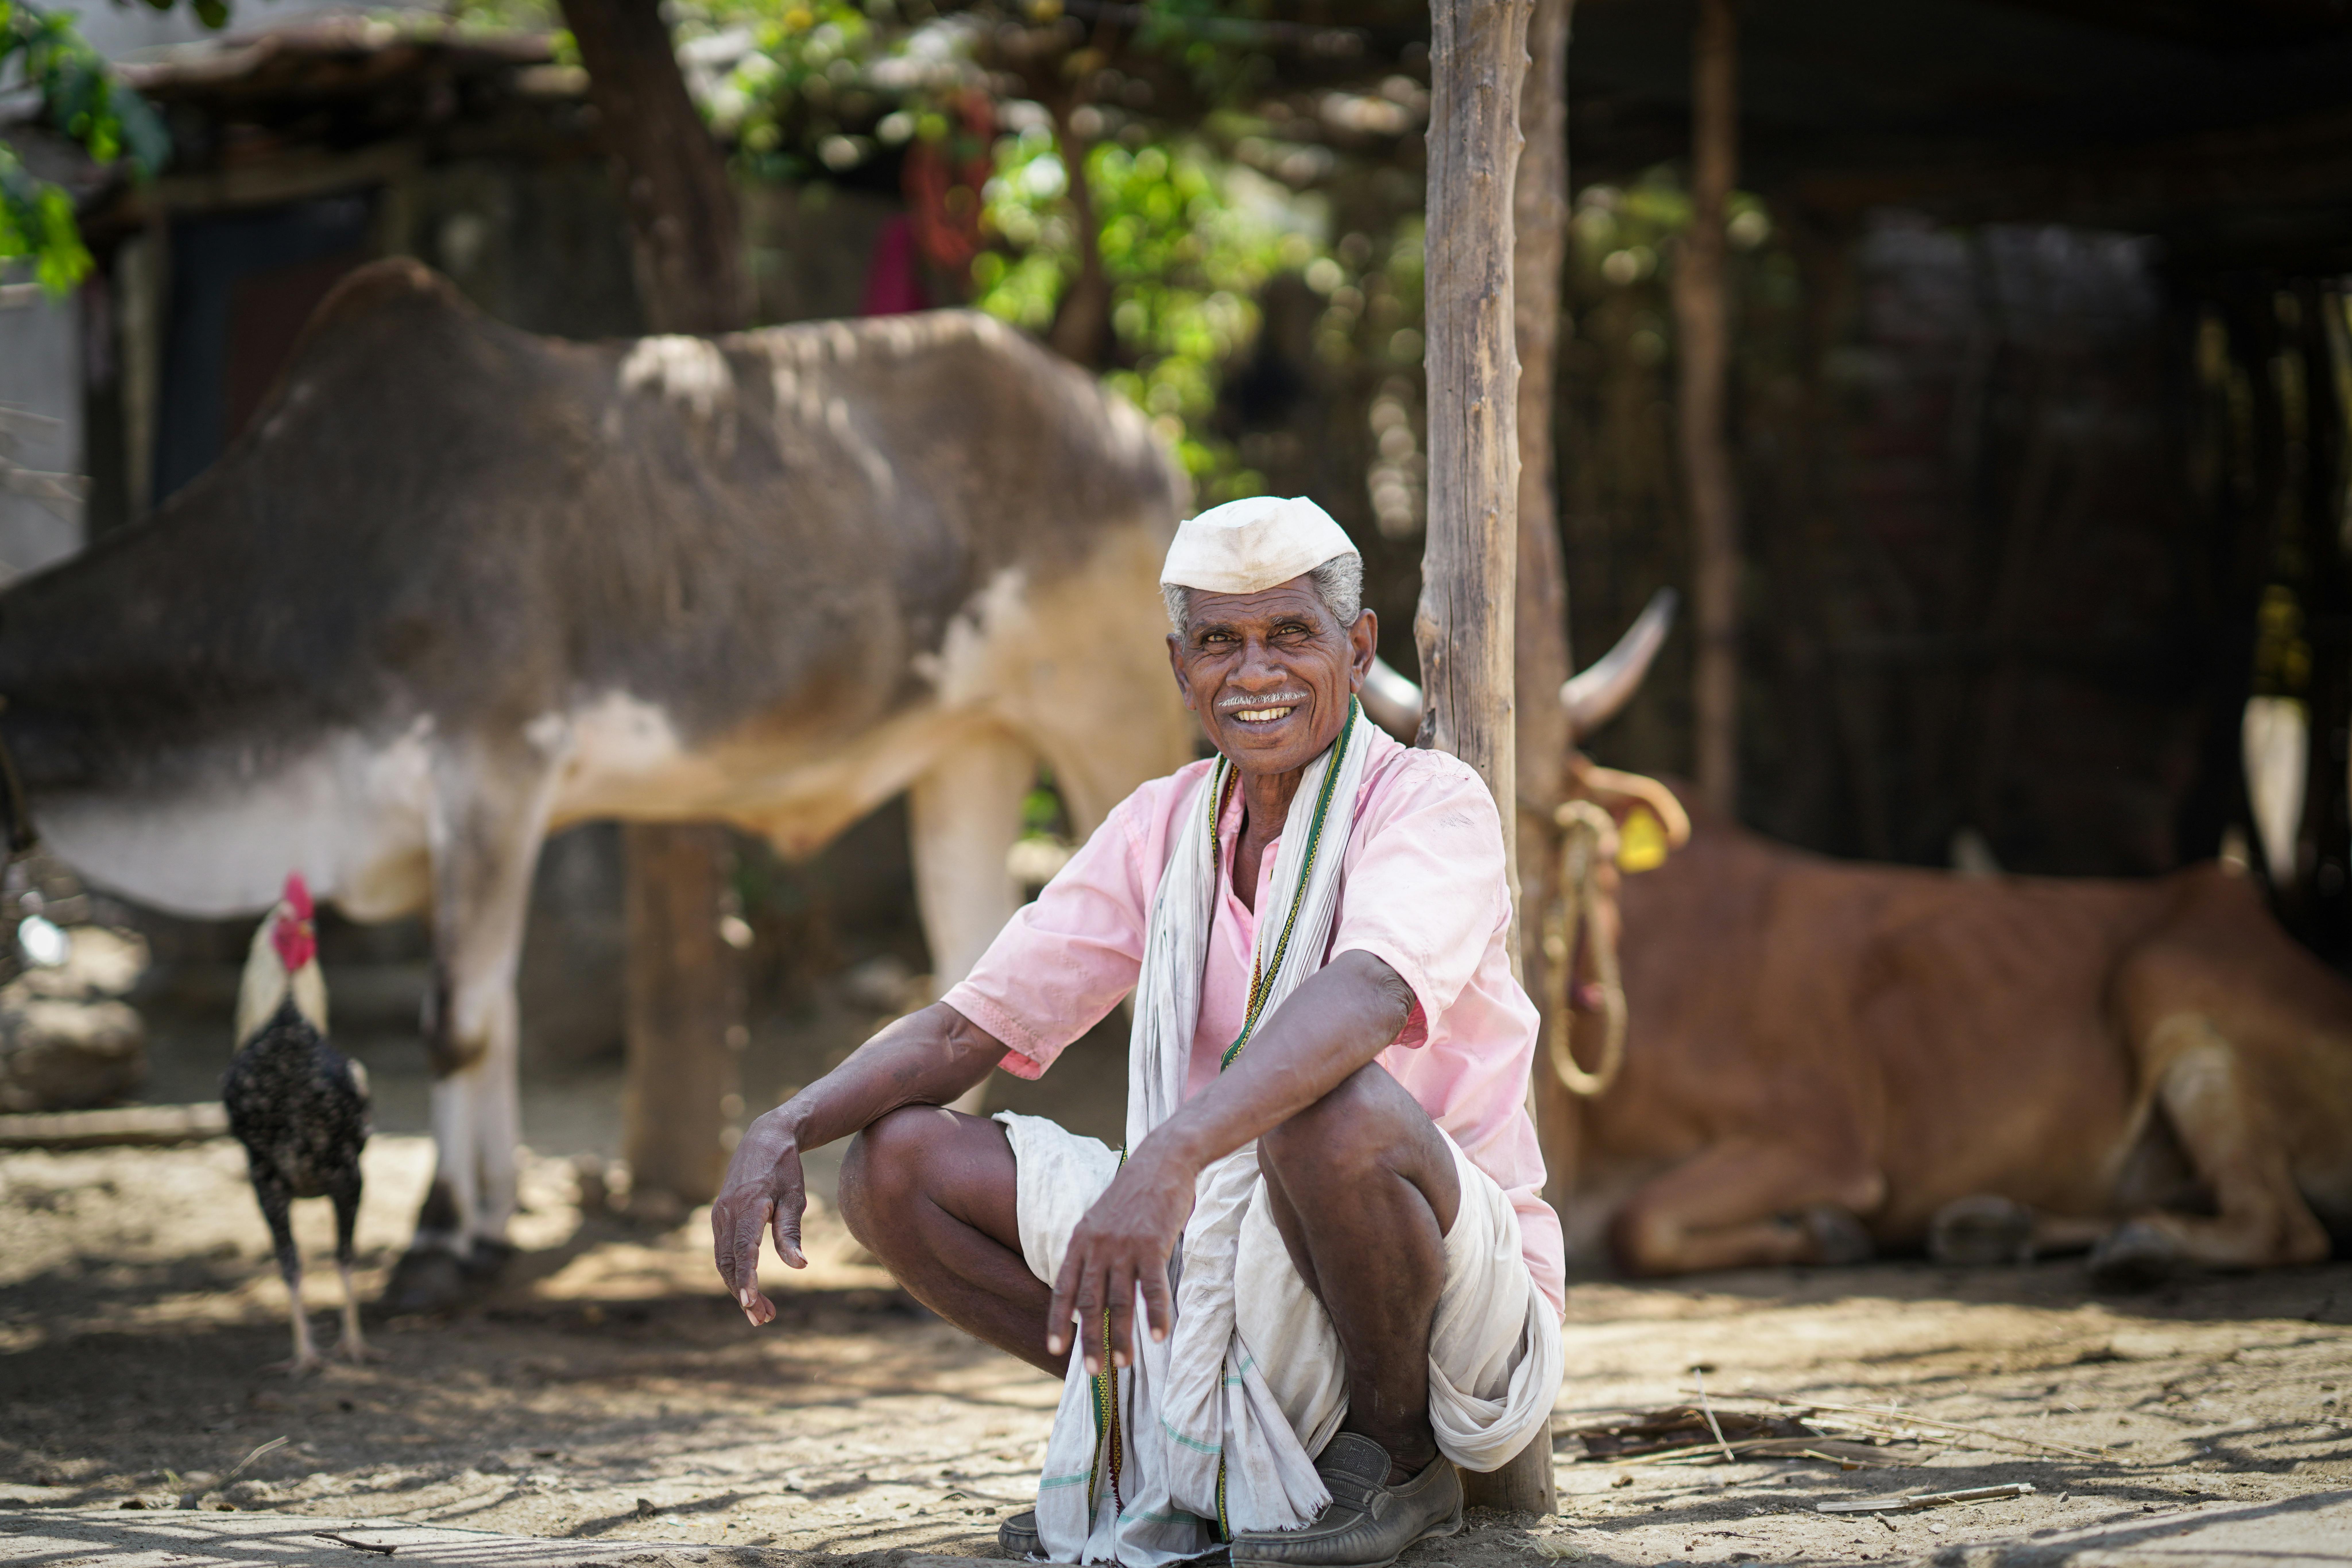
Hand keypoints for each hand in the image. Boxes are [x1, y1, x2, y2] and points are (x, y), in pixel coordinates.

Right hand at [711, 1110, 808, 1326]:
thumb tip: (799, 1266)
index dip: (746, 1278)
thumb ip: (791, 1233)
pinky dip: (733, 1272)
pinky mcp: (719, 1216)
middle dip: (744, 1293)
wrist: (764, 1139)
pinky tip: (748, 1287)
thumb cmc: (785, 1169)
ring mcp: (719, 1214)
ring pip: (723, 1260)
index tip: (750, 1303)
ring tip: (760, 1311)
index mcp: (748, 1206)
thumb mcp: (795, 1198)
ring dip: (738, 1287)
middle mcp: (727, 1211)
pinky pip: (723, 1250)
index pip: (743, 1250)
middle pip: (730, 1262)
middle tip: (763, 1319)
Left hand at [1046, 1150, 1190, 1372]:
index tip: (1055, 1348)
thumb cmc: (1133, 1193)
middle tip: (1092, 1371)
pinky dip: (1157, 1314)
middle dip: (1089, 1340)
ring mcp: (1124, 1246)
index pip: (1063, 1287)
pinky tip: (1161, 1336)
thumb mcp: (1100, 1219)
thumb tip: (1086, 1290)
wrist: (1161, 1161)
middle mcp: (1097, 1246)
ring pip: (1119, 1301)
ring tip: (1123, 1364)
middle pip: (1089, 1302)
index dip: (1057, 1320)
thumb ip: (1091, 1251)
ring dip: (1121, 1336)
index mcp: (1081, 1240)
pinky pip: (1152, 1288)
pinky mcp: (1151, 1245)